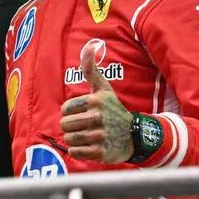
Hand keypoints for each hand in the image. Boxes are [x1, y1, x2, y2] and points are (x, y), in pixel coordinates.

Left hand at [59, 44, 132, 162]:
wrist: (133, 136)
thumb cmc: (112, 110)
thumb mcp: (103, 89)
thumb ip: (91, 69)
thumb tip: (90, 46)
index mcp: (95, 100)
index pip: (65, 109)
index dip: (71, 112)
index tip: (84, 113)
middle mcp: (98, 117)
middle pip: (65, 124)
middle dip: (71, 127)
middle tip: (85, 126)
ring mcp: (100, 135)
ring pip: (69, 139)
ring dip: (75, 139)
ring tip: (87, 136)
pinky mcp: (101, 152)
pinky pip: (75, 152)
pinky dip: (79, 151)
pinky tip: (90, 146)